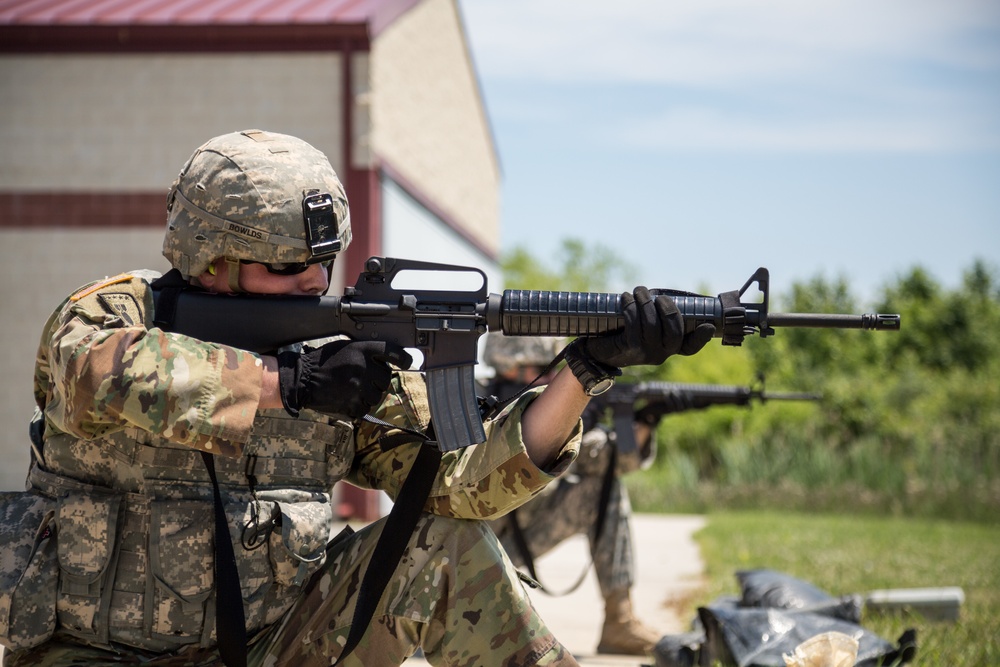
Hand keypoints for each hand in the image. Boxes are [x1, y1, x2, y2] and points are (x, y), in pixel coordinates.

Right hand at [277, 340, 412, 418]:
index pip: (391, 352)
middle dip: (378, 380)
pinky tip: (347, 398)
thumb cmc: (322, 362)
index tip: (407, 362)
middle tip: (362, 378)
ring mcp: (359, 387)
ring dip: (369, 394)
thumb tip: (386, 360)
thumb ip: (365, 352)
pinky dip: (359, 406)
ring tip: (352, 388)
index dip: (403, 358)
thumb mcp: (345, 347)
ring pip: (377, 395)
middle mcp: (363, 367)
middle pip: (386, 378)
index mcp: (361, 350)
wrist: (303, 379)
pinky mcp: (353, 403)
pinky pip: (366, 408)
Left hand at [580, 287, 714, 367]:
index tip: (708, 325)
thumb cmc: (621, 333)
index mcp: (668, 348)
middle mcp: (661, 354)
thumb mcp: (642, 326)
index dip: (701, 337)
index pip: (690, 347)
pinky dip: (630, 306)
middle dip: (668, 308)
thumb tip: (661, 295)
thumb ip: (656, 315)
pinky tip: (625, 298)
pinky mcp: (629, 348)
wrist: (595, 351)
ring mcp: (646, 353)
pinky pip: (634, 323)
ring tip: (638, 291)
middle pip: (675, 332)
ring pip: (652, 324)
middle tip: (656, 296)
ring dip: (645, 302)